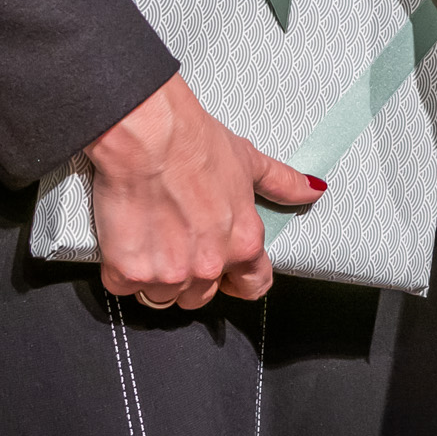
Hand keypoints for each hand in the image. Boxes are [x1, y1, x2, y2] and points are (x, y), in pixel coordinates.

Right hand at [84, 74, 318, 309]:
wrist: (148, 138)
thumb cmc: (197, 145)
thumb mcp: (249, 162)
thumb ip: (282, 184)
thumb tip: (313, 190)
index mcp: (243, 243)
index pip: (253, 286)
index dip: (239, 281)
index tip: (227, 274)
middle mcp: (208, 266)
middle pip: (200, 297)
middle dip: (191, 276)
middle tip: (178, 242)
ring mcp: (168, 274)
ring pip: (162, 297)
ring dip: (156, 276)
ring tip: (152, 238)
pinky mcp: (128, 273)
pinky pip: (124, 287)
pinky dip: (123, 269)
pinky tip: (126, 239)